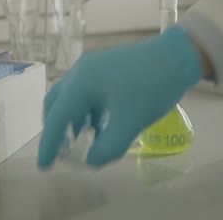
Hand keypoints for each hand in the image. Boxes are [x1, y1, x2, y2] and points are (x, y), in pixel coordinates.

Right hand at [38, 27, 203, 167]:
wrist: (178, 56)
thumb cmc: (152, 88)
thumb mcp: (130, 123)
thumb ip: (107, 148)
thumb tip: (91, 161)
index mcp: (80, 83)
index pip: (56, 118)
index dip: (49, 145)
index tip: (44, 166)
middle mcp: (80, 72)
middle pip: (56, 104)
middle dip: (57, 129)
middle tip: (63, 151)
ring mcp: (92, 67)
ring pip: (72, 99)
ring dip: (74, 121)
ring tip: (84, 140)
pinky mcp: (105, 68)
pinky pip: (87, 94)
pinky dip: (87, 112)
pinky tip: (101, 124)